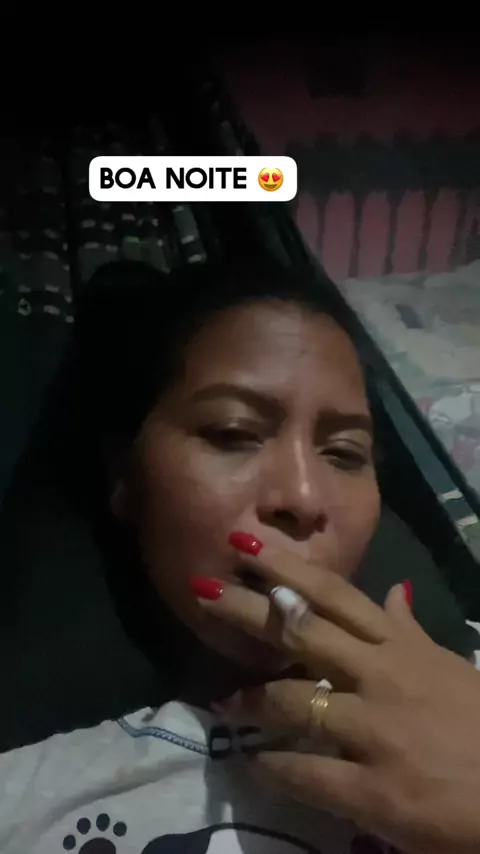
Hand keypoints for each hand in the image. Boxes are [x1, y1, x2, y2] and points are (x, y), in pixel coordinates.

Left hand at [195, 542, 479, 853]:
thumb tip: (396, 591)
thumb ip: (410, 630)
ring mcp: (374, 730)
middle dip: (246, 610)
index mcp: (399, 647)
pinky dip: (272, 768)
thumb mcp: (447, 666)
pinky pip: (305, 773)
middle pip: (300, 633)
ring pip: (291, 702)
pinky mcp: (372, 789)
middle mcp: (380, 676)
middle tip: (202, 593)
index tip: (243, 545)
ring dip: (249, 702)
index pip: (335, 595)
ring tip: (223, 703)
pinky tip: (253, 764)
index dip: (285, 568)